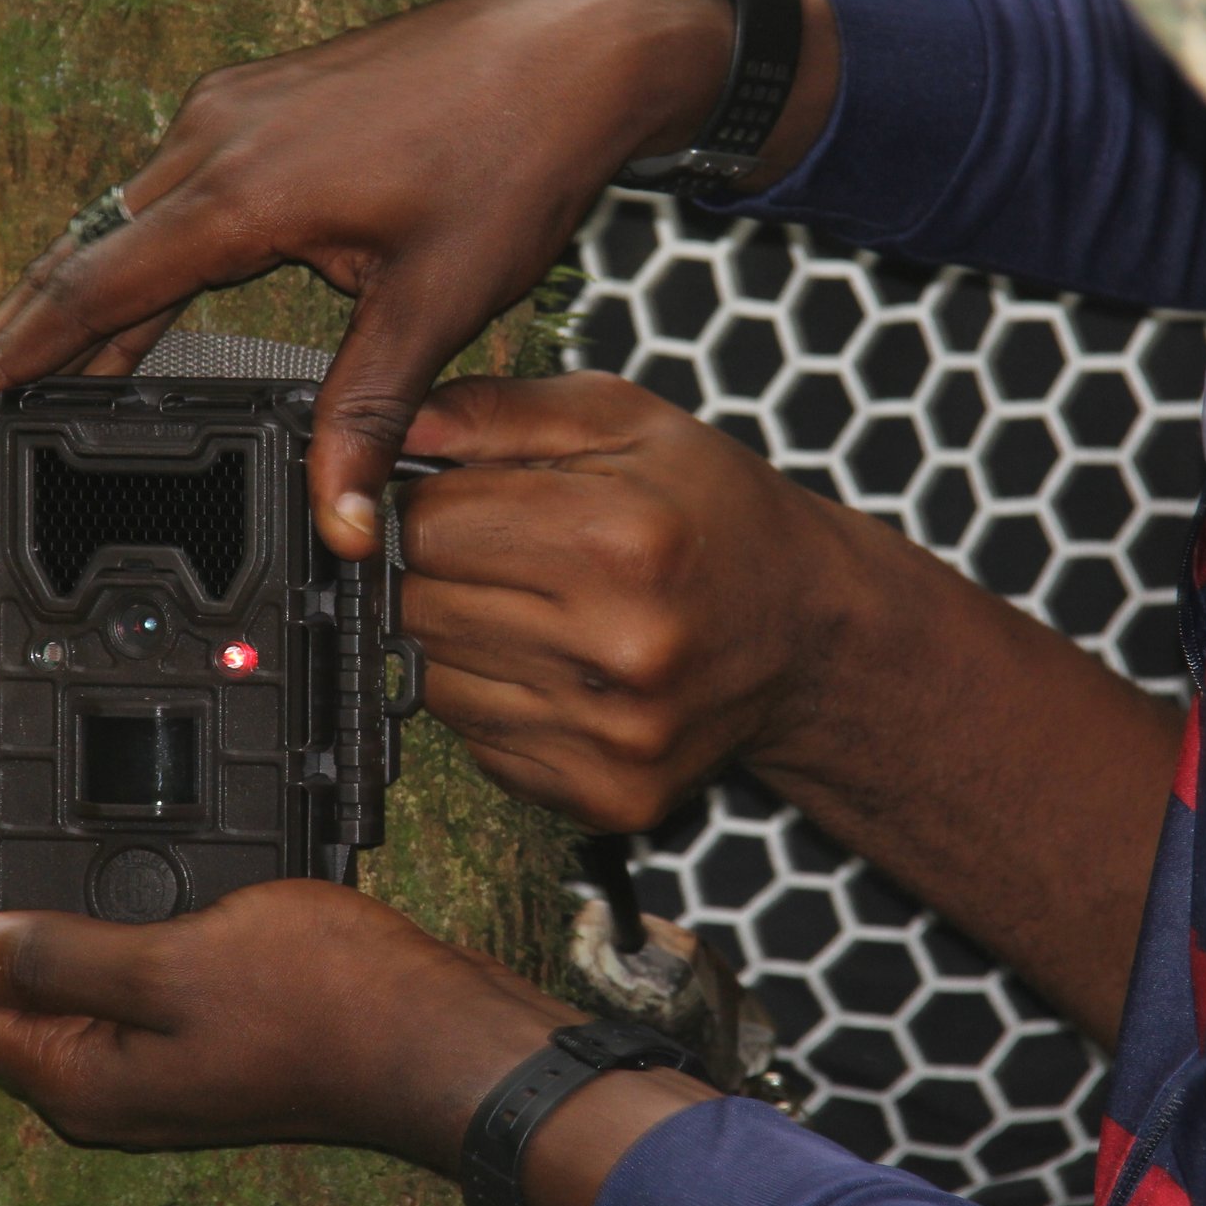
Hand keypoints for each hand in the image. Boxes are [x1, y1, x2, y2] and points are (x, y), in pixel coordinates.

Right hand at [0, 0, 838, 556]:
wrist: (574, 45)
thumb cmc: (515, 155)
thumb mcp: (437, 303)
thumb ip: (371, 414)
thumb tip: (344, 523)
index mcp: (242, 187)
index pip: (91, 289)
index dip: (11, 358)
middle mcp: (214, 136)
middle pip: (83, 255)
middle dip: (15, 338)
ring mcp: (233, 110)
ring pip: (121, 222)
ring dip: (74, 301)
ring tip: (18, 378)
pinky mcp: (261, 104)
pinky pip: (166, 191)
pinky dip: (132, 256)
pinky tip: (130, 305)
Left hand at [0, 774, 578, 1170]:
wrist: (434, 1036)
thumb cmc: (328, 1005)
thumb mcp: (172, 963)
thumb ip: (54, 955)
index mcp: (77, 1076)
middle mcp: (100, 1078)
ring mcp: (147, 1059)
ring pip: (45, 972)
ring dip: (19, 892)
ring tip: (8, 810)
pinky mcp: (190, 1031)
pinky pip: (105, 969)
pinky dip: (83, 909)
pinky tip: (100, 853)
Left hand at [397, 373, 863, 830]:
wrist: (811, 631)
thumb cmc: (714, 512)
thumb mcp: (625, 421)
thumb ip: (497, 411)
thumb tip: (393, 428)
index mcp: (620, 539)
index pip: (427, 526)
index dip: (430, 505)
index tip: (463, 502)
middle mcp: (619, 646)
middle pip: (421, 606)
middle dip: (440, 573)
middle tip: (503, 557)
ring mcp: (615, 732)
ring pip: (436, 683)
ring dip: (460, 642)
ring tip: (534, 611)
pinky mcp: (609, 793)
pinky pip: (481, 745)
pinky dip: (496, 703)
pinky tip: (554, 669)